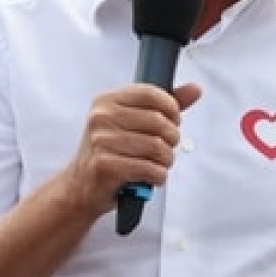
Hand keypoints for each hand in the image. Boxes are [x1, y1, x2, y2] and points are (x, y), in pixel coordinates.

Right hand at [64, 83, 204, 219]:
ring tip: (158, 164)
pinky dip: (158, 176)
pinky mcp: (106, 166)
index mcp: (106, 101)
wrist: (80, 187)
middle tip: (166, 148)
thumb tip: (194, 89)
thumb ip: (163, 105)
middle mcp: (101, 118)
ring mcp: (101, 141)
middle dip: (171, 139)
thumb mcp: (132, 123)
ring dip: (166, 161)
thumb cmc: (109, 153)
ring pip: (157, 147)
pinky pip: (150, 169)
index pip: (150, 93)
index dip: (171, 108)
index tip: (173, 121)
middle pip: (158, 121)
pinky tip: (151, 177)